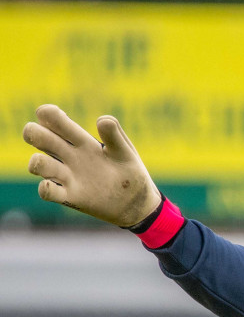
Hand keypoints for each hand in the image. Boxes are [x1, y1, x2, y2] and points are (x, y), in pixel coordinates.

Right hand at [24, 105, 160, 226]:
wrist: (136, 202)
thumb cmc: (129, 172)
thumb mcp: (125, 151)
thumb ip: (115, 135)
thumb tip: (102, 120)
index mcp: (81, 140)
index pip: (52, 119)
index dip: (47, 114)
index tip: (58, 116)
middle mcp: (69, 156)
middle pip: (36, 136)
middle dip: (33, 132)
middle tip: (55, 143)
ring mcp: (67, 176)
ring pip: (37, 163)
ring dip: (37, 162)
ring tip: (56, 167)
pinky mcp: (70, 197)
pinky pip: (46, 191)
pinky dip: (45, 188)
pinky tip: (51, 185)